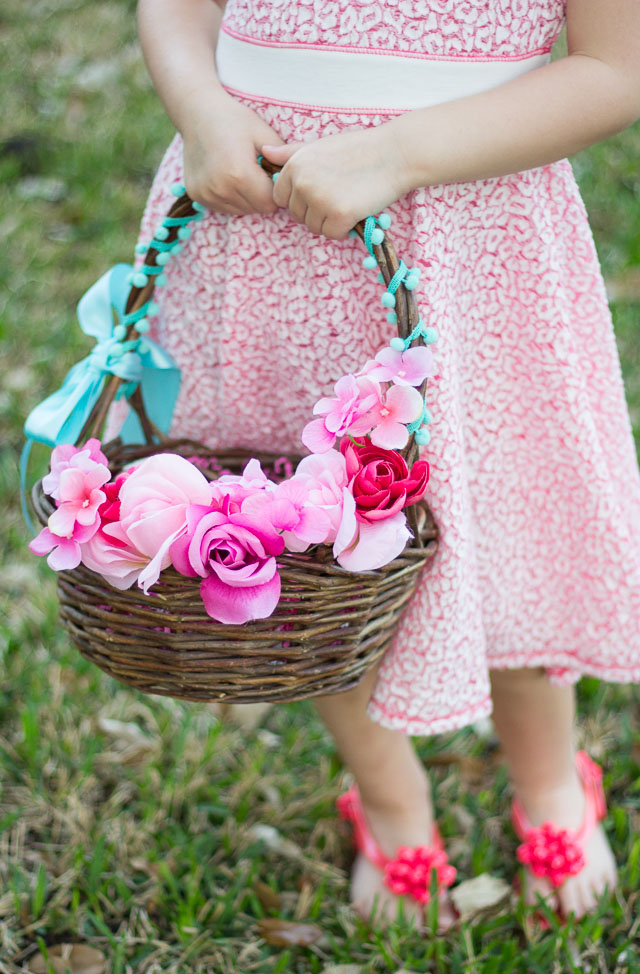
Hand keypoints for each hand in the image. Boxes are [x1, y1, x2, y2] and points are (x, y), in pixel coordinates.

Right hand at [181, 91, 285, 215]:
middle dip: (262, 194)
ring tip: (242, 172)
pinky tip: (228, 176)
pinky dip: (231, 196)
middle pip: (256, 208)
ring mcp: (206, 194)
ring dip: (247, 197)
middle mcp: (221, 189)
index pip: (270, 203)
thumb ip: (284, 160)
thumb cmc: (235, 120)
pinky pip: (225, 206)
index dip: (276, 190)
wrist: (197, 113)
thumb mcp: (264, 134)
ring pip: (241, 210)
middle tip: (258, 171)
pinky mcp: (197, 195)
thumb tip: (297, 180)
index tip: (272, 174)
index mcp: (239, 175)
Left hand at [261, 125, 412, 238]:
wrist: (394, 153)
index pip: (280, 198)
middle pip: (297, 215)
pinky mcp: (339, 214)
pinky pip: (332, 234)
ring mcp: (320, 199)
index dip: (301, 199)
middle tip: (340, 194)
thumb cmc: (358, 149)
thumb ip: (291, 153)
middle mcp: (302, 182)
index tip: (322, 190)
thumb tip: (265, 153)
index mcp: (294, 165)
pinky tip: (356, 210)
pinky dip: (345, 229)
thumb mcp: (319, 146)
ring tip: (349, 199)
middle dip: (316, 211)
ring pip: (314, 227)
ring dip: (331, 221)